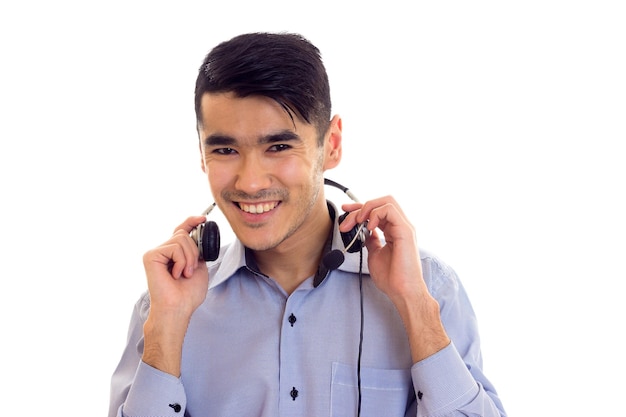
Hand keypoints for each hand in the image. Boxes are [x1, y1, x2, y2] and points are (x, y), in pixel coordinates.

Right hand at [143, 215, 208, 316]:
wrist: (178, 308)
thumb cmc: (187, 294)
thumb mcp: (198, 267)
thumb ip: (196, 251)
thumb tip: (198, 234)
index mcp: (174, 254)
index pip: (181, 231)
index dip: (191, 222)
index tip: (203, 218)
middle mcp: (163, 251)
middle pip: (184, 234)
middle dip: (194, 251)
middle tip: (191, 270)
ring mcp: (156, 253)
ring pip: (181, 239)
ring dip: (190, 258)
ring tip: (184, 274)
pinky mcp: (151, 256)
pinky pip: (174, 247)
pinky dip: (181, 261)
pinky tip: (176, 274)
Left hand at [339, 196, 449, 360]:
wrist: (402, 292)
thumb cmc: (392, 278)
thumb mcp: (375, 254)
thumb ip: (371, 240)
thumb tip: (364, 232)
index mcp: (394, 230)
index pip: (378, 210)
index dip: (360, 207)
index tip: (345, 210)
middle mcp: (400, 226)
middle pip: (382, 201)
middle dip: (361, 206)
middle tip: (347, 219)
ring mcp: (404, 227)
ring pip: (387, 201)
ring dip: (367, 209)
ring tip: (357, 222)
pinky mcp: (405, 231)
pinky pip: (390, 210)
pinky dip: (375, 214)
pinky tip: (369, 226)